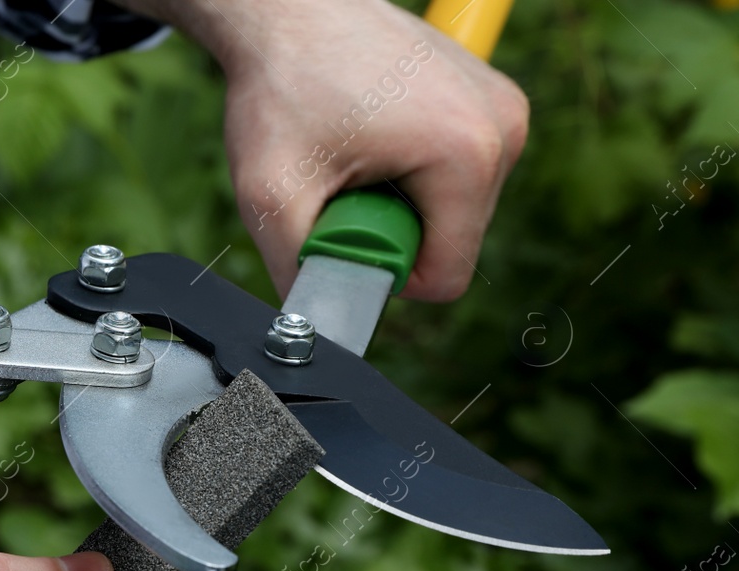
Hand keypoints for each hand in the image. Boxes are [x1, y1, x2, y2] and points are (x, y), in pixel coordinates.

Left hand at [118, 0, 528, 300]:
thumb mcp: (273, 196)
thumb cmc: (281, 86)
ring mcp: (504, 110)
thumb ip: (299, 272)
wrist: (288, 10)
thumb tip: (313, 331)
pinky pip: (456, 176)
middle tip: (341, 184)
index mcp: (466, 155)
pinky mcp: (491, 101)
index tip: (342, 229)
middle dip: (390, 234)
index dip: (385, 275)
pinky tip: (372, 138)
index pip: (447, 277)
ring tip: (355, 156)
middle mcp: (503, 128)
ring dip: (398, 204)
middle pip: (453, 244)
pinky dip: (411, 174)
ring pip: (454, 212)